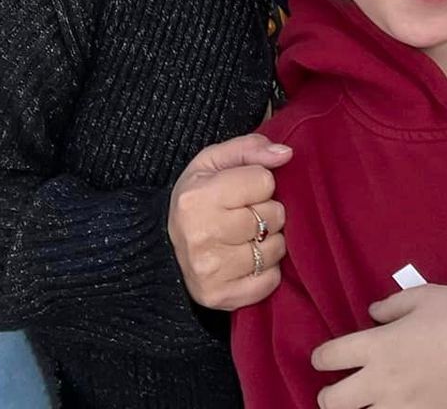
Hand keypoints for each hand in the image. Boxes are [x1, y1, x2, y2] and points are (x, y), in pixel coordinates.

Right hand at [166, 132, 292, 310]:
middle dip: (267, 211)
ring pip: (276, 248)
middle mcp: (202, 235)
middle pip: (274, 215)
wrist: (161, 250)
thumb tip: (286, 154)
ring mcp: (211, 271)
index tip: (243, 192)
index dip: (260, 183)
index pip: (265, 181)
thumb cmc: (195, 201)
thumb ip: (249, 149)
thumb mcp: (212, 163)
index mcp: (198, 198)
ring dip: (269, 242)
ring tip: (246, 238)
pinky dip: (266, 271)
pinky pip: (270, 281)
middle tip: (246, 215)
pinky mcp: (221, 297)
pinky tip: (246, 262)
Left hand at [310, 285, 446, 408]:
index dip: (321, 357)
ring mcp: (400, 408)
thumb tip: (373, 314)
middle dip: (329, 396)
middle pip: (332, 402)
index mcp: (379, 346)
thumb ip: (393, 304)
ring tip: (365, 406)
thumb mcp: (427, 296)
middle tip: (338, 391)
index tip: (325, 357)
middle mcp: (381, 381)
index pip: (330, 356)